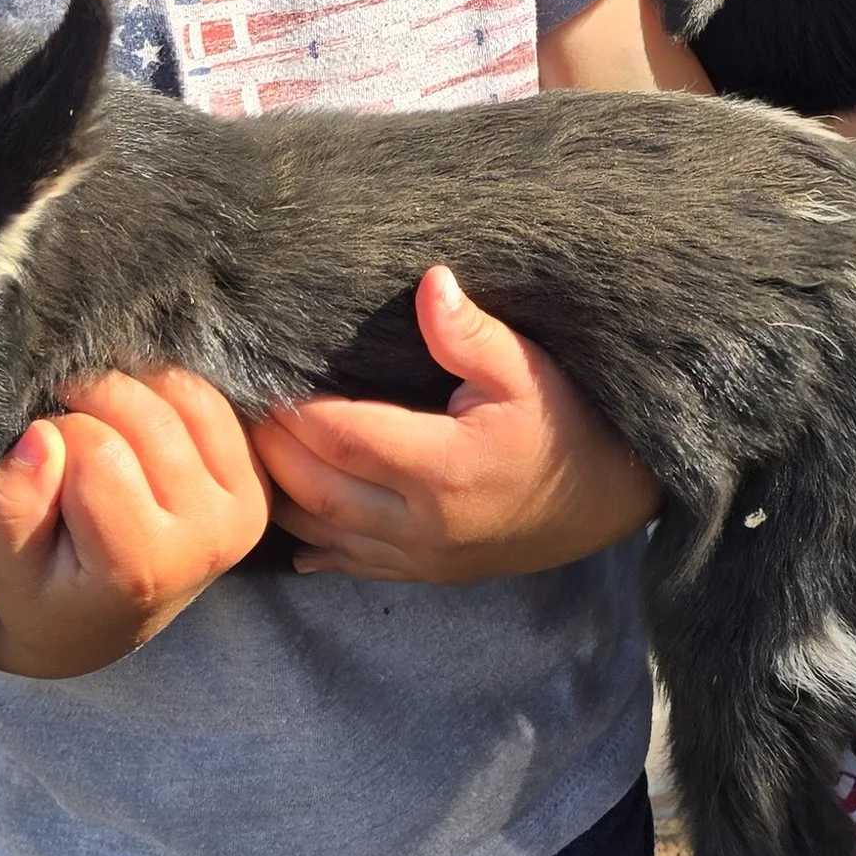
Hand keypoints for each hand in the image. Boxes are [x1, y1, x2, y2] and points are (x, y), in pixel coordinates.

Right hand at [0, 368, 269, 678]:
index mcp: (144, 567)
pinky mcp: (256, 483)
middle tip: (64, 433)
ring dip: (131, 389)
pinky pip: (214, 403)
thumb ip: (10, 507)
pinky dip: (168, 391)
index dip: (56, 437)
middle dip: (91, 403)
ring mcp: (243, 508)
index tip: (42, 466)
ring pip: (184, 397)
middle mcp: (207, 537)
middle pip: (146, 416)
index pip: (96, 450)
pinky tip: (135, 419)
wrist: (100, 623)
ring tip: (96, 420)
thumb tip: (39, 437)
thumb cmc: (46, 591)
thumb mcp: (5, 566)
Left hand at [254, 267, 660, 582]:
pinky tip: (290, 525)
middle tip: (237, 409)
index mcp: (443, 468)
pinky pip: (355, 564)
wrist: (618, 498)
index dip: (292, 410)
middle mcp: (424, 524)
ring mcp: (425, 558)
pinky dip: (315, 544)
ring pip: (325, 533)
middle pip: (317, 489)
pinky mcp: (432, 573)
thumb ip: (470, 332)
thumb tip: (430, 282)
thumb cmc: (573, 422)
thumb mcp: (529, 368)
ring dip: (283, 495)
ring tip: (246, 455)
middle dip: (272, 450)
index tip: (260, 374)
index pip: (340, 437)